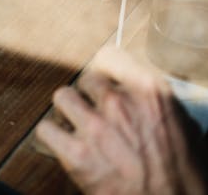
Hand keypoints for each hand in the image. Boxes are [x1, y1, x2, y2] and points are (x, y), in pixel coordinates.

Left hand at [36, 47, 207, 194]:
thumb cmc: (184, 173)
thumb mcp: (184, 127)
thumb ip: (156, 104)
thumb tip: (139, 94)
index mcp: (150, 92)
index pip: (110, 56)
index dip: (106, 69)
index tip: (105, 78)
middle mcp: (119, 103)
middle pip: (85, 79)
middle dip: (91, 95)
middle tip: (97, 111)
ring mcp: (94, 127)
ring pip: (62, 97)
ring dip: (69, 111)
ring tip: (78, 124)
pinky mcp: (76, 155)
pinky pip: (45, 129)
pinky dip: (52, 136)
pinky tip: (64, 143)